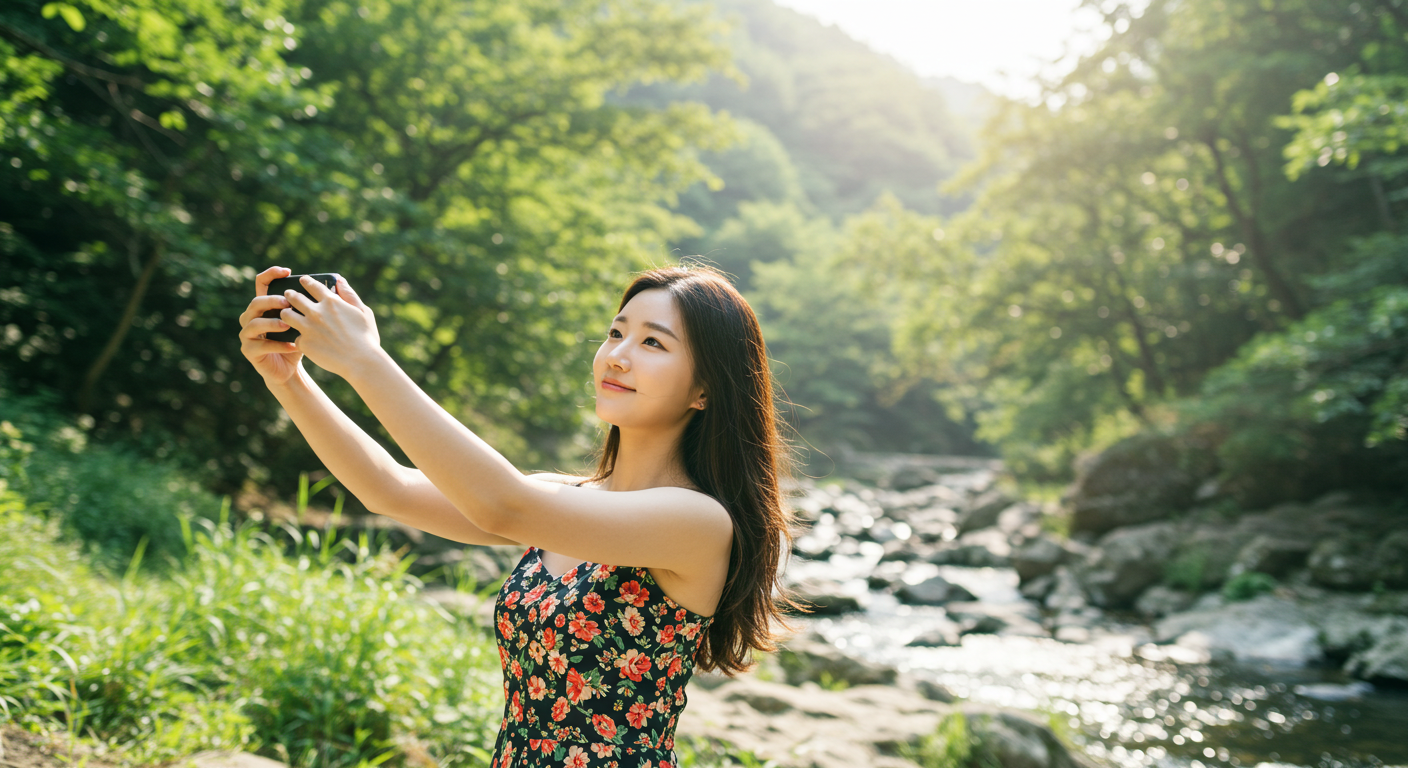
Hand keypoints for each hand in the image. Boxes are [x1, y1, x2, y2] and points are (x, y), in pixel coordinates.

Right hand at [238, 266, 301, 385]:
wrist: (289, 370)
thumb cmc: (298, 342)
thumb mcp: (305, 322)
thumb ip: (312, 305)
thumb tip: (334, 285)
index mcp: (264, 306)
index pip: (262, 283)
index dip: (271, 274)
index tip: (287, 271)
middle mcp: (251, 317)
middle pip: (256, 302)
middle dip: (272, 300)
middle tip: (289, 303)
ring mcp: (247, 334)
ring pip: (254, 322)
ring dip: (272, 323)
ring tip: (289, 325)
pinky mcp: (249, 351)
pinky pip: (261, 345)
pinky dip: (278, 345)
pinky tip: (294, 346)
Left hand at [279, 274, 379, 379]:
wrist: (361, 362)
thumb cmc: (366, 337)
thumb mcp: (363, 312)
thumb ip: (349, 294)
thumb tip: (339, 280)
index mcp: (331, 302)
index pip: (312, 285)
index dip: (305, 281)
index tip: (303, 280)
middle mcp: (316, 312)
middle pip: (293, 297)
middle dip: (289, 294)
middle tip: (289, 296)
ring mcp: (308, 328)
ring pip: (285, 314)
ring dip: (286, 313)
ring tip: (288, 316)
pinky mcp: (304, 343)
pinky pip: (295, 337)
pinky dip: (299, 339)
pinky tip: (302, 341)